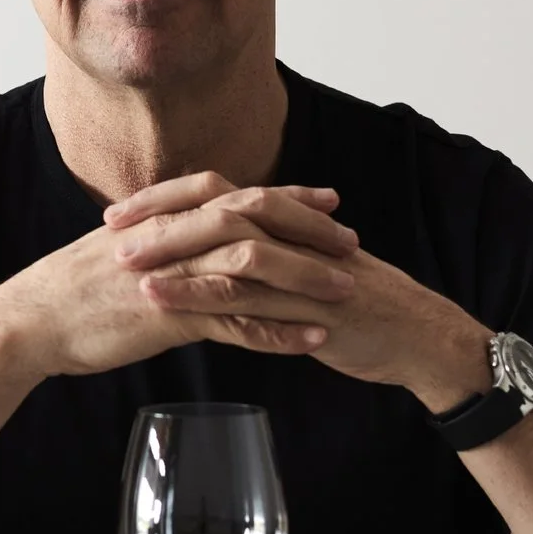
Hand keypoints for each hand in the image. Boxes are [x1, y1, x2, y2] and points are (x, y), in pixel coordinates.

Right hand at [0, 175, 360, 380]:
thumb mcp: (119, 251)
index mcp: (164, 217)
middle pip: (257, 219)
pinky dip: (279, 330)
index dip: (287, 196)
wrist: (30, 321)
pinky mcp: (171, 315)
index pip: (237, 194)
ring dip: (305, 278)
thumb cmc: (69, 291)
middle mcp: (174, 236)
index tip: (327, 199)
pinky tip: (312, 341)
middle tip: (351, 241)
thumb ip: (159, 241)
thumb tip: (189, 241)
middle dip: (309, 229)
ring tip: (347, 290)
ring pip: (255, 266)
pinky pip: (237, 321)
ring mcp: (174, 274)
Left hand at [109, 176, 493, 410]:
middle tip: (110, 227)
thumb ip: (274, 258)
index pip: (220, 195)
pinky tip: (164, 303)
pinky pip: (249, 300)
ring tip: (123, 264)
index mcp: (290, 225)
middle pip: (218, 210)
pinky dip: (201, 298)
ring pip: (228, 251)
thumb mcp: (314, 272)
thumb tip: (226, 253)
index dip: (170, 198)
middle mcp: (293, 238)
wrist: (422, 338)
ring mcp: (303, 272)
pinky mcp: (309, 310)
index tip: (124, 209)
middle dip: (161, 217)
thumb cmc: (364, 309)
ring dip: (173, 254)